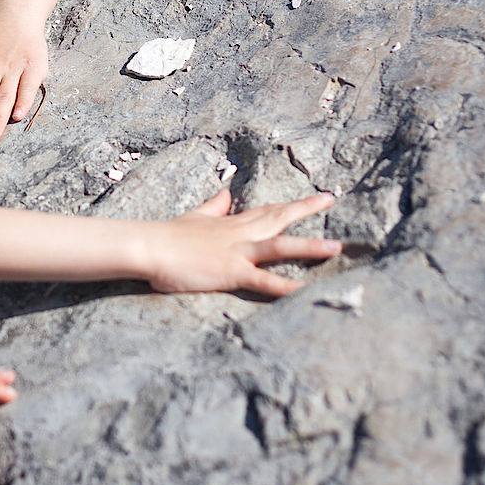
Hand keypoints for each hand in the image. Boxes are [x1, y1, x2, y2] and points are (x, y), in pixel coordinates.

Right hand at [143, 190, 339, 296]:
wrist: (149, 247)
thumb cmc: (167, 236)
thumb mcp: (195, 216)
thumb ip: (214, 207)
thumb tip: (226, 192)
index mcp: (231, 223)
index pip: (267, 210)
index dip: (292, 204)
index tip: (316, 196)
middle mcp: (239, 234)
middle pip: (278, 218)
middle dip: (306, 209)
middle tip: (331, 200)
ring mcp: (237, 252)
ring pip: (279, 246)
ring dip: (308, 246)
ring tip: (335, 247)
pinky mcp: (231, 272)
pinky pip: (263, 281)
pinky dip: (285, 287)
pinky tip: (304, 292)